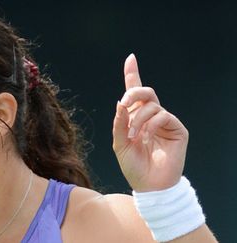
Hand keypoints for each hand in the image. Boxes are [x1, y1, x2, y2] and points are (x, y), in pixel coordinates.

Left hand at [112, 54, 187, 191]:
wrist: (149, 185)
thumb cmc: (133, 165)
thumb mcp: (119, 144)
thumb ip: (119, 123)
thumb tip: (120, 102)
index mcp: (136, 118)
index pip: (136, 93)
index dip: (133, 74)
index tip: (131, 58)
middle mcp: (151, 116)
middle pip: (145, 92)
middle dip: (134, 92)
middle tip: (125, 103)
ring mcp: (165, 122)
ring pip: (152, 105)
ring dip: (138, 118)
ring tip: (133, 136)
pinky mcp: (177, 129)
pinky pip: (163, 115)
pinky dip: (151, 124)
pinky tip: (145, 137)